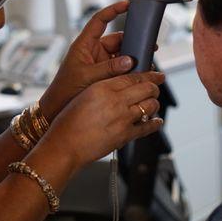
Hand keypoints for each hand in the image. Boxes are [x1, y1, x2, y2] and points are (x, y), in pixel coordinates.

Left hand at [40, 0, 135, 120]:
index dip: (114, 9)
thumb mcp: (88, 77)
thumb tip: (129, 60)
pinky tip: (140, 73)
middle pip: (117, 39)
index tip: (128, 4)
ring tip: (146, 62)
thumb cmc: (65, 90)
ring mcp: (99, 62)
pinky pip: (120, 67)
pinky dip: (130, 69)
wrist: (57, 108)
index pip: (100, 20)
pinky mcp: (104, 73)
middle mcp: (92, 50)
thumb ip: (109, 68)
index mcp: (84, 44)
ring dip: (133, 58)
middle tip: (148, 46)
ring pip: (121, 54)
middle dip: (132, 42)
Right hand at [40, 71, 165, 168]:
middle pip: (146, 88)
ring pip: (150, 105)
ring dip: (154, 103)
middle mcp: (115, 101)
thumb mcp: (85, 95)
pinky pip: (147, 127)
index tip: (155, 75)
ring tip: (152, 104)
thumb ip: (105, 89)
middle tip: (156, 87)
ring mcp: (122, 119)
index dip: (148, 75)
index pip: (133, 76)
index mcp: (103, 87)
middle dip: (154, 87)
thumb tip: (122, 87)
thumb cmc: (69, 121)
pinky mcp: (125, 136)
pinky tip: (156, 121)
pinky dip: (155, 123)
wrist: (65, 145)